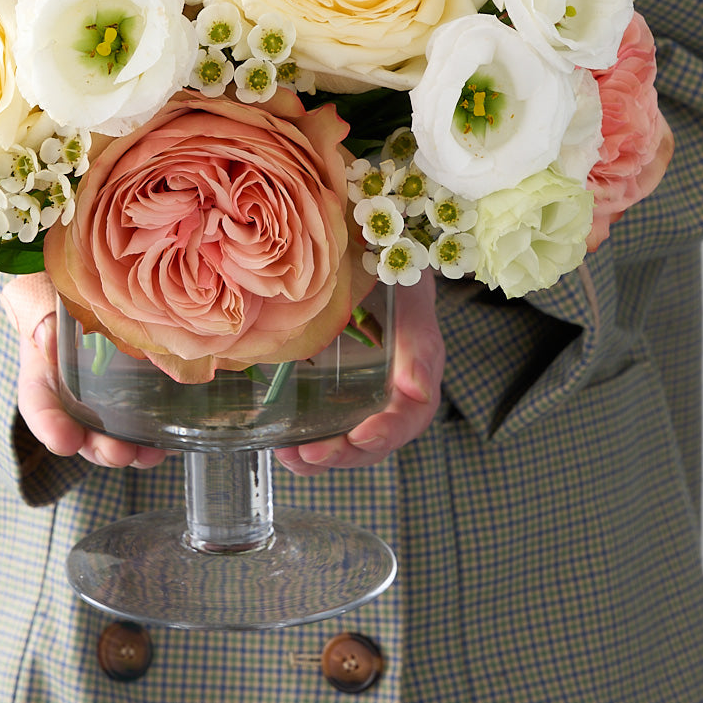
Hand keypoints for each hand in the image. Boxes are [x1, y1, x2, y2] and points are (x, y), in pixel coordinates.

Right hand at [0, 273, 167, 469]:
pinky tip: (168, 441)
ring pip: (111, 433)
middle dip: (98, 448)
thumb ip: (38, 313)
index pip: (38, 404)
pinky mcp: (133, 388)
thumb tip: (47, 340)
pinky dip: (153, 436)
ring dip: (129, 451)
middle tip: (119, 453)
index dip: (49, 426)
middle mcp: (70, 390)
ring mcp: (102, 394)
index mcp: (42, 370)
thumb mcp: (40, 293)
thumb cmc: (59, 287)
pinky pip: (140, 420)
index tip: (64, 442)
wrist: (90, 280)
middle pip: (79, 430)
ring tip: (149, 454)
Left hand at [274, 270, 443, 475]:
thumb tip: (417, 392)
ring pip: (352, 437)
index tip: (359, 437)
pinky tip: (282, 442)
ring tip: (289, 456)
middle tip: (308, 455)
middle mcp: (395, 387)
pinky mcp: (339, 383)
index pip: (412, 414)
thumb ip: (418, 340)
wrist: (371, 246)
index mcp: (420, 367)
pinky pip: (329, 420)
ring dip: (323, 454)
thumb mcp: (409, 292)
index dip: (388, 433)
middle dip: (344, 453)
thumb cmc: (393, 265)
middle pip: (378, 438)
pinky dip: (308, 437)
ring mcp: (366, 388)